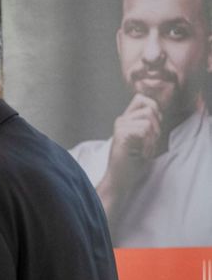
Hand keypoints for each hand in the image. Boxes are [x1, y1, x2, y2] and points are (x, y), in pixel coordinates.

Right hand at [97, 94, 162, 219]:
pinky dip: (149, 143)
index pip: (142, 99)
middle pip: (149, 107)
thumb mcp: (146, 139)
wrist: (120, 180)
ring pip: (148, 118)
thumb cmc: (133, 162)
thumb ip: (150, 123)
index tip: (154, 129)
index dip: (154, 108)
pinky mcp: (121, 136)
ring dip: (154, 135)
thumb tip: (160, 110)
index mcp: (126, 119)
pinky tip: (143, 153)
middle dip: (158, 124)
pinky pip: (144, 129)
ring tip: (147, 149)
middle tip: (151, 141)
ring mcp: (120, 127)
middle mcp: (121, 120)